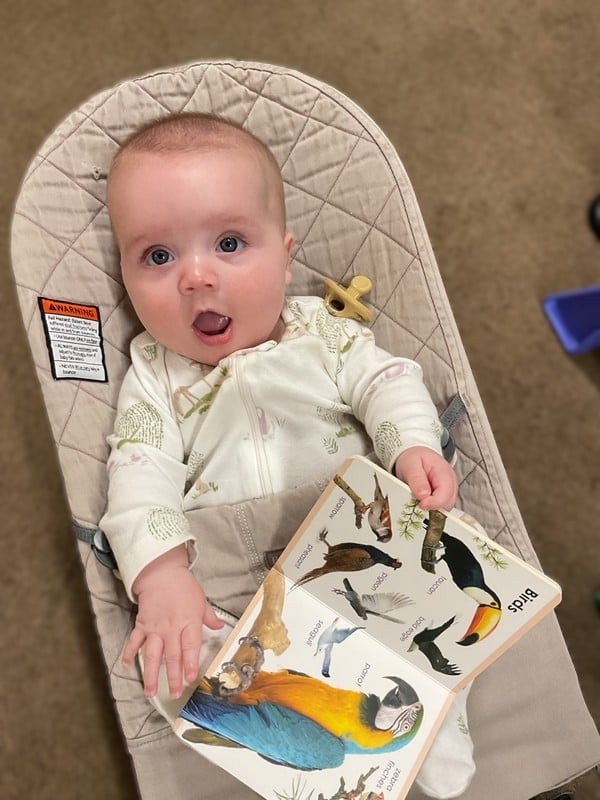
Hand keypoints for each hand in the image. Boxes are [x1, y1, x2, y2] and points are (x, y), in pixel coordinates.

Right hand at [122, 546, 222, 698]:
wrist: (162, 573)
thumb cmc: (183, 586)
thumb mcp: (201, 600)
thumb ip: (209, 617)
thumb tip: (219, 627)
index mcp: (189, 623)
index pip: (190, 647)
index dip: (190, 664)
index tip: (190, 679)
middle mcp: (171, 629)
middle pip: (172, 656)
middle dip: (173, 678)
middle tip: (174, 694)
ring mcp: (155, 628)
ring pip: (152, 655)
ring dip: (150, 675)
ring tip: (150, 692)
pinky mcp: (142, 625)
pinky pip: (134, 641)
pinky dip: (129, 654)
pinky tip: (126, 666)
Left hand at [394, 446, 457, 510]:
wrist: (415, 456)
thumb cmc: (413, 459)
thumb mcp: (411, 464)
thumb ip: (417, 479)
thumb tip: (423, 496)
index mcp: (444, 472)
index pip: (446, 493)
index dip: (434, 503)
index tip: (420, 504)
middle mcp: (450, 483)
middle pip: (447, 503)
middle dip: (432, 508)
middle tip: (415, 504)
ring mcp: (448, 491)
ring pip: (444, 508)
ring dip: (430, 509)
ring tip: (417, 501)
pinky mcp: (443, 497)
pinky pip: (439, 508)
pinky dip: (429, 509)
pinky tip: (420, 502)